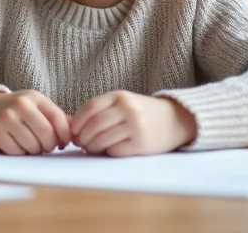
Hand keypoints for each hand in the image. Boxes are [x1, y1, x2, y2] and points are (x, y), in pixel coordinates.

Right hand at [0, 90, 71, 154]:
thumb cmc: (20, 111)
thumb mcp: (39, 108)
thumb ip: (58, 118)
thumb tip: (78, 133)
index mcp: (35, 97)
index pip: (58, 118)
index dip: (65, 135)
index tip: (63, 142)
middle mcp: (20, 104)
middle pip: (46, 133)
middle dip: (50, 145)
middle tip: (47, 146)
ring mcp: (6, 117)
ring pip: (32, 145)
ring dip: (35, 150)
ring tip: (32, 144)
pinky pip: (17, 151)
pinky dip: (21, 152)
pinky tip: (18, 144)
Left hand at [71, 91, 197, 155]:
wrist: (176, 120)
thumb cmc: (142, 112)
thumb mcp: (123, 103)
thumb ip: (101, 110)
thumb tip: (72, 126)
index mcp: (120, 96)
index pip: (90, 108)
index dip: (77, 121)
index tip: (72, 131)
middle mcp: (128, 109)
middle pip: (94, 125)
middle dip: (82, 137)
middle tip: (79, 143)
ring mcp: (136, 126)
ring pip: (102, 139)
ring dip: (92, 146)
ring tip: (90, 148)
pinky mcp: (142, 144)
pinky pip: (115, 150)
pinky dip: (107, 152)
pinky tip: (106, 151)